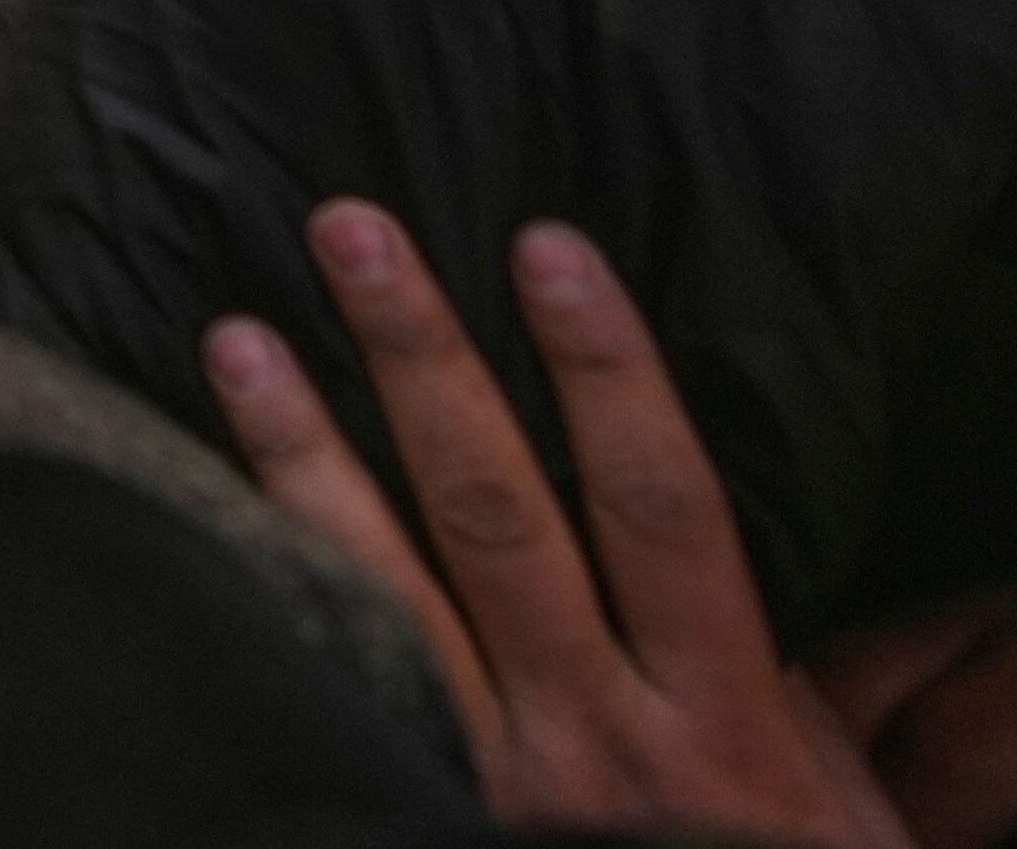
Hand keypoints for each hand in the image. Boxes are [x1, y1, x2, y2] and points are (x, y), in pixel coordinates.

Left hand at [209, 207, 903, 848]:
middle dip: (421, 364)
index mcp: (726, 715)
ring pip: (383, 593)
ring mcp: (498, 789)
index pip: (661, 504)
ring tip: (232, 335)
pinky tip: (197, 507)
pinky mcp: (425, 815)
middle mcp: (602, 744)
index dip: (606, 370)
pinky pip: (341, 687)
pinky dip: (272, 591)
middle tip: (350, 226)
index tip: (548, 242)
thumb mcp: (819, 781)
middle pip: (496, 518)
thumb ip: (745, 655)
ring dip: (302, 457)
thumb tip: (663, 511)